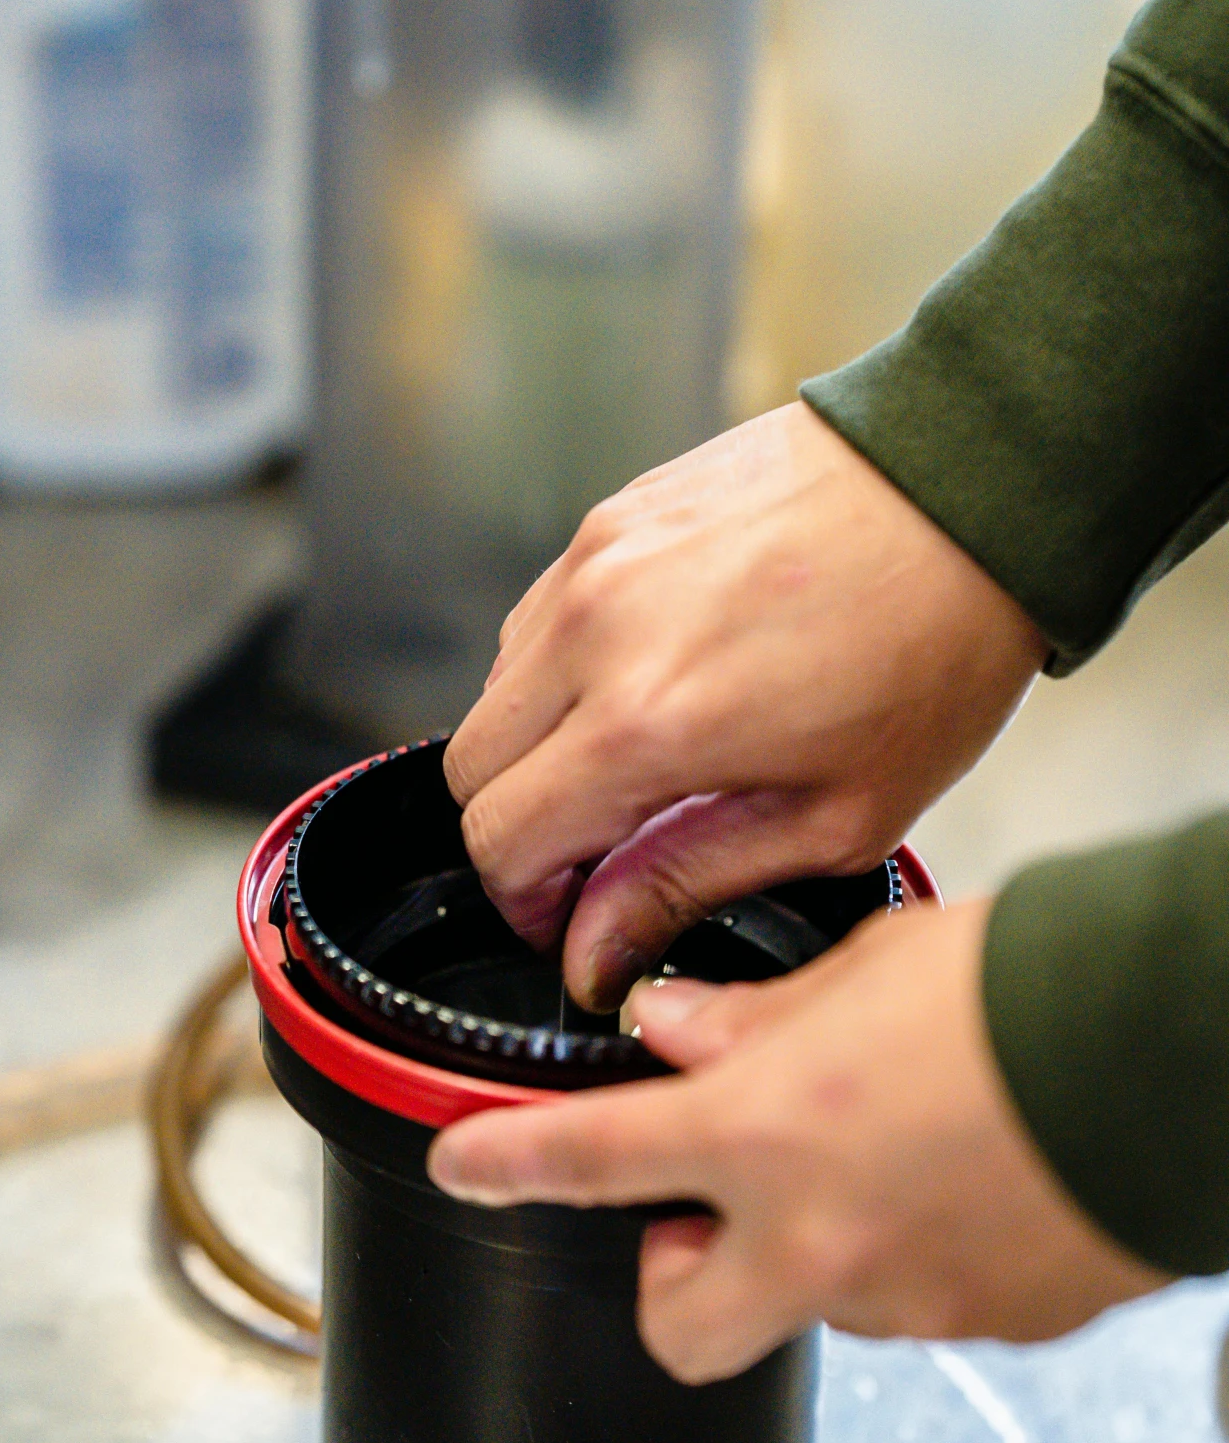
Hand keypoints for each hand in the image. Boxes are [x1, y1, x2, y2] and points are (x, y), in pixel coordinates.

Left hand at [426, 900, 1164, 1382]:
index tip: (469, 1164)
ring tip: (880, 1152)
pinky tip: (957, 1178)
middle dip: (671, 1279)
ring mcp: (905, 1299)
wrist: (1166, 1055)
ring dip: (811, 1250)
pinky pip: (917, 1304)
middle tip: (703, 1209)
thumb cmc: (1025, 991)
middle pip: (680, 1326)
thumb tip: (677, 1027)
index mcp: (764, 1134)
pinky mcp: (990, 1324)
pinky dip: (912, 1254)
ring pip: (809, 1307)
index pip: (589, 1157)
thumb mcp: (863, 970)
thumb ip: (752, 1017)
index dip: (506, 1163)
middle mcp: (819, 1241)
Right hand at [443, 403, 1046, 1007]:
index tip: (569, 917)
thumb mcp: (835, 816)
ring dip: (540, 745)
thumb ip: (687, 882)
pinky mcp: (612, 514)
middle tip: (599, 852)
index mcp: (647, 722)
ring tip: (643, 758)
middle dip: (518, 829)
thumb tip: (592, 950)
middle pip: (469, 766)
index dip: (523, 901)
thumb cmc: (933, 650)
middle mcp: (596, 631)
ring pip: (496, 689)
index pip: (499, 838)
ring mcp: (595, 560)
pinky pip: (540, 617)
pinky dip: (568, 670)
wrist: (973, 492)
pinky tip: (657, 678)